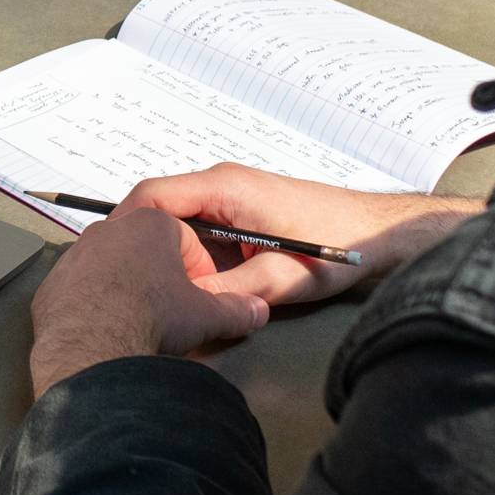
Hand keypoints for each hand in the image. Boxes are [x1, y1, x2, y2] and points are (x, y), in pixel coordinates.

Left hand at [26, 205, 282, 396]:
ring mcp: (75, 255)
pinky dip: (93, 305)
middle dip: (161, 274)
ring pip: (110, 266)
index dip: (199, 268)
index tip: (202, 294)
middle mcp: (109, 230)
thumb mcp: (205, 316)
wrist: (92, 347)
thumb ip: (235, 310)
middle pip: (145, 248)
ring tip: (139, 321)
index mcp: (151, 224)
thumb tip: (256, 311)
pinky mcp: (52, 283)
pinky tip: (106, 330)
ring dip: (126, 287)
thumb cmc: (151, 318)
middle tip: (172, 308)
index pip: (185, 238)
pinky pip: (80, 289)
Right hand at [112, 166, 481, 311]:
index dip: (125, 226)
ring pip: (181, 224)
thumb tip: (184, 309)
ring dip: (172, 255)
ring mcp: (234, 197)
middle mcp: (225, 184)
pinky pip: (203, 231)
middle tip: (132, 286)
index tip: (109, 260)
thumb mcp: (281, 278)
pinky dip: (194, 256)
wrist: (385, 233)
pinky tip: (197, 287)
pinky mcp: (244, 212)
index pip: (154, 194)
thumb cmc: (344, 245)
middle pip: (161, 210)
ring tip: (162, 291)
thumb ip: (228, 293)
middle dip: (146, 248)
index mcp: (226, 187)